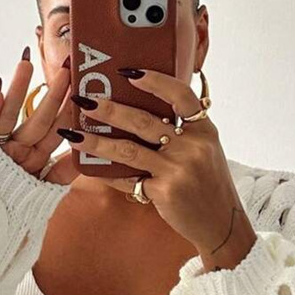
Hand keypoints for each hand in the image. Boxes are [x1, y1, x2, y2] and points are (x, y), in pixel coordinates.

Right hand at [0, 51, 73, 184]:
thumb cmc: (13, 212)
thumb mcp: (45, 192)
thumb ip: (63, 172)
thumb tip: (85, 152)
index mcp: (37, 157)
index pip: (57, 129)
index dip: (70, 109)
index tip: (83, 86)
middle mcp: (19, 149)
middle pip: (39, 118)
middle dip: (53, 93)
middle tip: (66, 68)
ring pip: (11, 115)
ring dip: (18, 89)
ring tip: (25, 63)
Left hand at [57, 68, 255, 256]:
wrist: (220, 222)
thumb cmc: (209, 184)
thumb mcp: (206, 150)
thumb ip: (184, 131)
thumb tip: (146, 110)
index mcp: (203, 130)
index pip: (180, 96)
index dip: (154, 81)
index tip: (128, 72)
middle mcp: (192, 146)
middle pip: (144, 121)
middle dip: (110, 110)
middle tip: (84, 100)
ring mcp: (177, 169)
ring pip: (129, 150)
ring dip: (97, 141)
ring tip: (74, 134)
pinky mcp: (164, 191)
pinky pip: (128, 179)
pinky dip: (107, 174)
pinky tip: (88, 168)